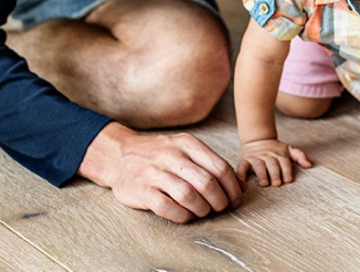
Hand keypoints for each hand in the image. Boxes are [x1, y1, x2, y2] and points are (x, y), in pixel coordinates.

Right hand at [79, 123, 243, 223]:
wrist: (119, 155)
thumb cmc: (159, 154)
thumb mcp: (184, 148)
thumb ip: (209, 163)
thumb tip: (239, 185)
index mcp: (186, 143)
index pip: (220, 167)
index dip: (232, 187)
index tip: (235, 198)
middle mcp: (171, 155)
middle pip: (207, 183)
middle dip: (220, 201)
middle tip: (220, 207)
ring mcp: (155, 173)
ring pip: (189, 196)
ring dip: (202, 209)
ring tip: (203, 211)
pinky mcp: (142, 190)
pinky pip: (168, 208)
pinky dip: (183, 216)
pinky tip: (186, 215)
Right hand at [237, 138, 312, 186]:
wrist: (257, 140)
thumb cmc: (275, 149)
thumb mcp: (289, 149)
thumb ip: (299, 156)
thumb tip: (309, 165)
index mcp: (279, 154)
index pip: (284, 162)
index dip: (286, 171)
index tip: (288, 180)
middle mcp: (267, 156)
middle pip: (272, 164)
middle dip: (275, 173)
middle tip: (277, 183)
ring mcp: (255, 158)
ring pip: (258, 166)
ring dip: (261, 174)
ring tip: (264, 183)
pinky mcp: (244, 161)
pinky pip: (242, 168)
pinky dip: (240, 175)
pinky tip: (242, 183)